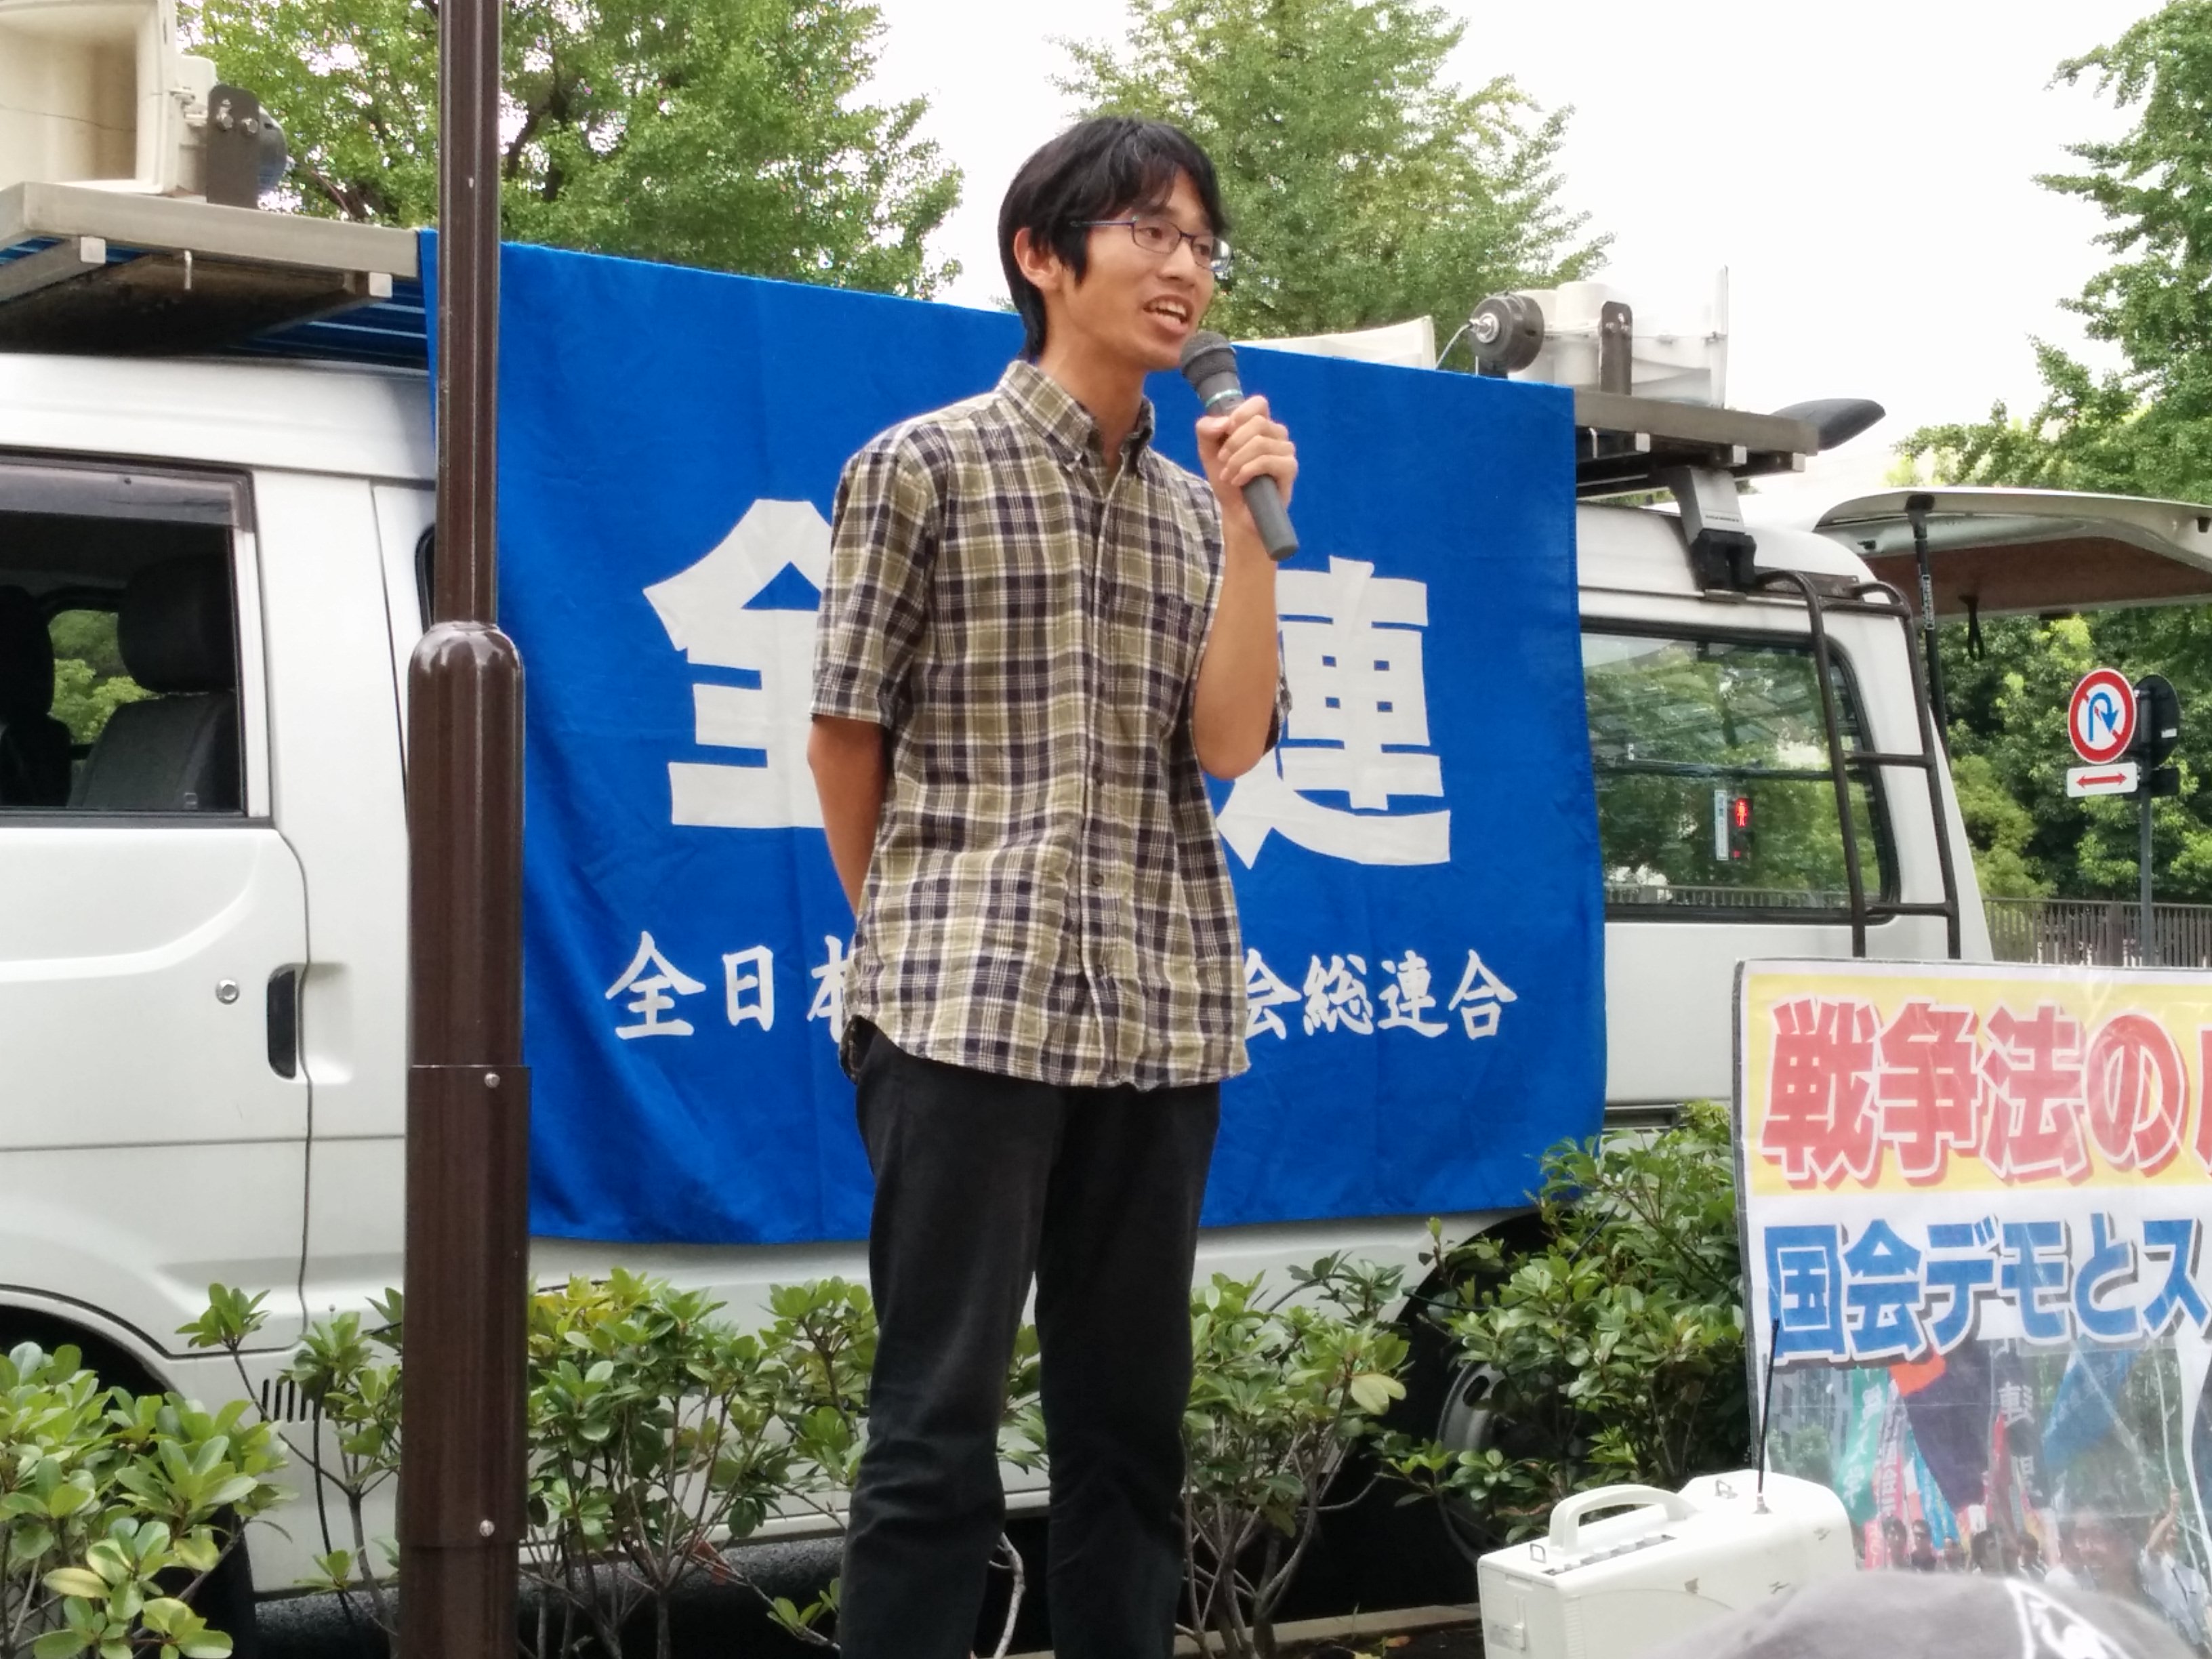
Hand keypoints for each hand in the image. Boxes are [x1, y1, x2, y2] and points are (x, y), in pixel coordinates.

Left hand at [1196, 395, 1296, 549]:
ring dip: (1237, 461)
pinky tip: (1239, 481)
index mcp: (1260, 424)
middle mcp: (1277, 434)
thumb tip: (1223, 422)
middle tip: (1223, 461)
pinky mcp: (1289, 469)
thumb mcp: (1208, 452)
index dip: (1241, 413)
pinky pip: (1267, 460)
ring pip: (1260, 443)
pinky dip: (1247, 470)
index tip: (1226, 431)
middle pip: (1258, 422)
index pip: (1259, 403)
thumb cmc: (1227, 479)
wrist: (1236, 511)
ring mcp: (1286, 451)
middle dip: (1233, 443)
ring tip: (1228, 476)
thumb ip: (1206, 430)